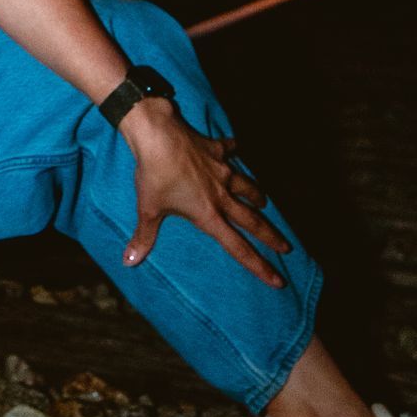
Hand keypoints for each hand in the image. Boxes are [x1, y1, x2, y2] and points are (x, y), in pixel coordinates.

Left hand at [116, 99, 290, 288]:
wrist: (158, 136)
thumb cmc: (153, 175)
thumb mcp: (147, 209)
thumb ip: (144, 238)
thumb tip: (129, 262)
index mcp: (208, 214)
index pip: (238, 248)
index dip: (259, 266)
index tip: (278, 279)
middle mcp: (222, 195)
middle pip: (253, 221)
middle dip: (271, 236)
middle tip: (287, 247)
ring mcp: (222, 170)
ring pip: (248, 187)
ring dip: (257, 196)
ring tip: (263, 202)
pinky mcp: (216, 149)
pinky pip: (230, 150)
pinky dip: (233, 150)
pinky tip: (235, 148)